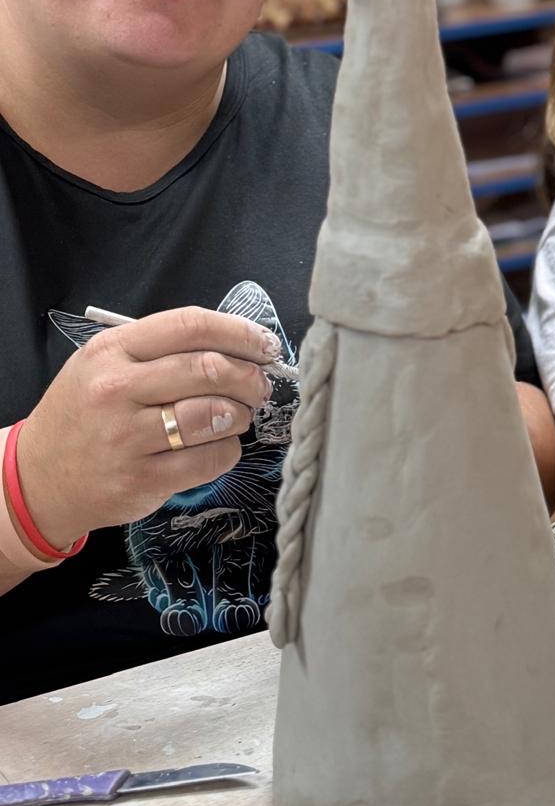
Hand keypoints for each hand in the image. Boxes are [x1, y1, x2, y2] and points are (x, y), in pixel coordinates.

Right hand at [16, 308, 280, 550]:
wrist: (39, 477)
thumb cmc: (85, 414)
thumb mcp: (105, 365)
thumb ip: (163, 350)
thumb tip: (238, 346)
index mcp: (112, 350)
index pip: (190, 326)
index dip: (240, 333)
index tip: (264, 344)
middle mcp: (116, 389)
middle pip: (209, 369)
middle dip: (250, 376)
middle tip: (259, 385)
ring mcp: (126, 437)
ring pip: (215, 415)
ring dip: (241, 415)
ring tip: (236, 416)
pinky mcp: (141, 479)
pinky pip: (210, 459)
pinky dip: (228, 451)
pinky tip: (217, 446)